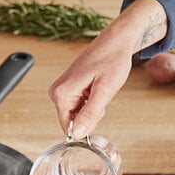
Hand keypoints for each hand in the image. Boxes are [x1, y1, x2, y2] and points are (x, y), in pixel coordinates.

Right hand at [48, 0, 167, 138]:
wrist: (116, 41)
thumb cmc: (112, 59)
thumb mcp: (104, 90)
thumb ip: (90, 114)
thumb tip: (78, 134)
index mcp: (61, 94)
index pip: (68, 129)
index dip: (86, 127)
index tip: (99, 113)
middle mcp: (57, 92)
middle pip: (73, 122)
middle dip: (90, 116)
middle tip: (101, 97)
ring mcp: (62, 89)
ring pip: (78, 115)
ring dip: (92, 109)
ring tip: (100, 90)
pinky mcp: (69, 88)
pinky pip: (79, 106)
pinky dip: (92, 102)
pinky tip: (97, 88)